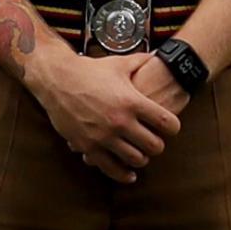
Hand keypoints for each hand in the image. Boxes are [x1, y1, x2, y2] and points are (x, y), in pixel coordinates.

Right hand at [28, 44, 184, 181]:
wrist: (57, 79)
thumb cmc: (90, 70)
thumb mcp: (119, 63)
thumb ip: (142, 61)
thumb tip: (159, 55)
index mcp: (132, 101)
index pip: (167, 123)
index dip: (173, 128)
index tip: (170, 128)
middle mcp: (120, 121)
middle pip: (154, 146)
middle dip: (157, 145)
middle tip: (154, 141)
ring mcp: (104, 136)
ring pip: (135, 159)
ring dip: (141, 158)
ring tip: (140, 153)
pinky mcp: (88, 146)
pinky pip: (111, 168)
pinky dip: (123, 174)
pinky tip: (129, 174)